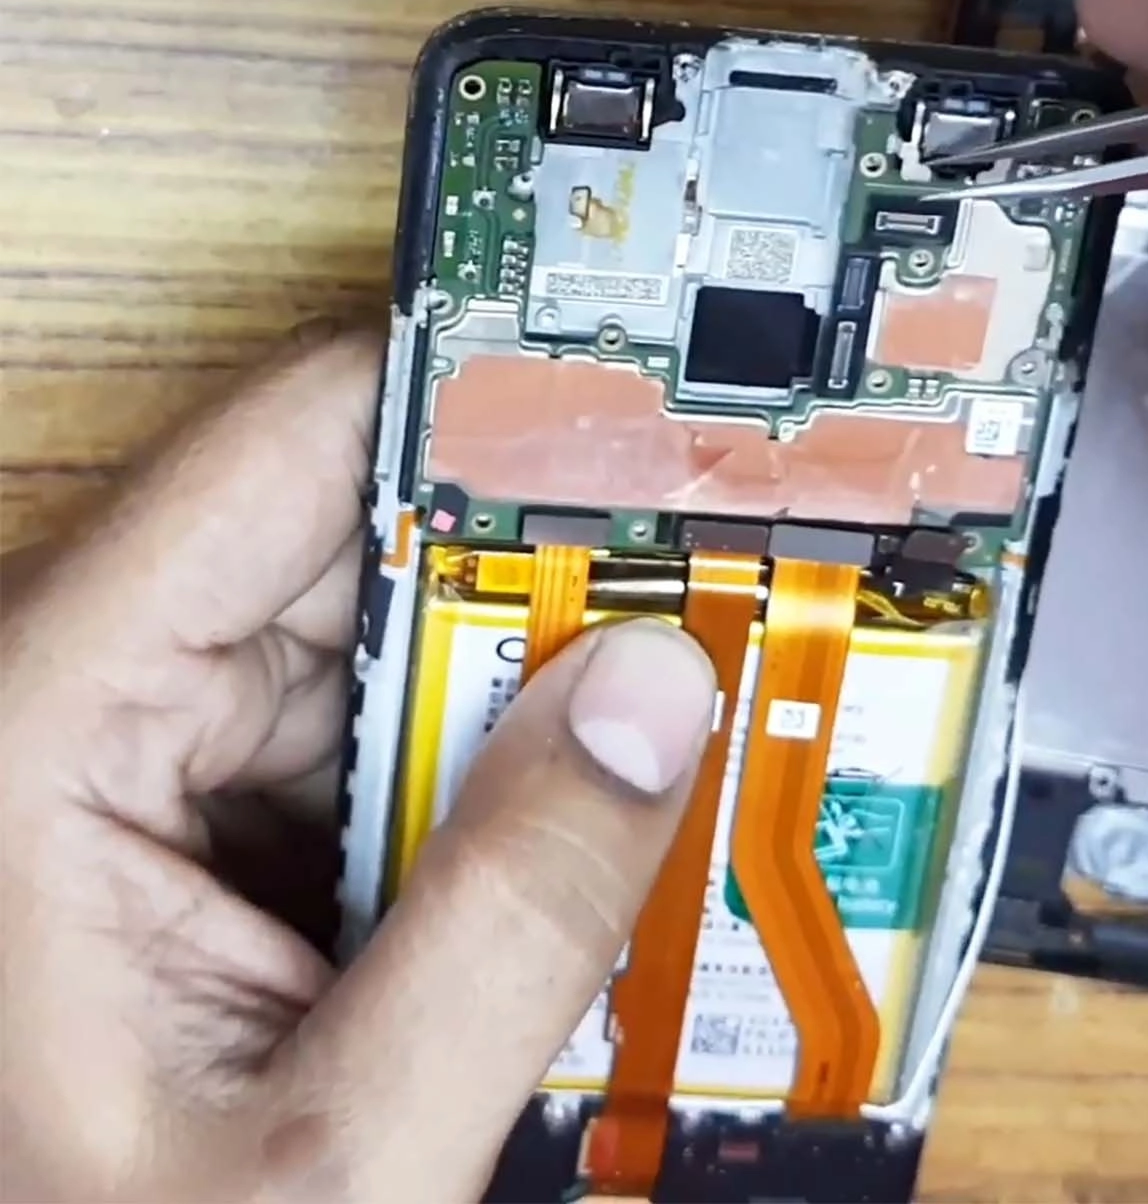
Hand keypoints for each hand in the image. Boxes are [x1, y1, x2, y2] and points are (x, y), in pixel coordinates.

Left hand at [0, 327, 715, 1201]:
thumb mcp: (334, 1155)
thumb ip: (509, 923)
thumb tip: (653, 703)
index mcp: (42, 732)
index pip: (291, 450)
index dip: (479, 403)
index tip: (638, 402)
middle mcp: (88, 704)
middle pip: (362, 535)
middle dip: (540, 574)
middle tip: (699, 598)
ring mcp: (151, 750)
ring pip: (389, 634)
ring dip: (522, 688)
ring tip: (644, 745)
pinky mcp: (207, 806)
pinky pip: (378, 721)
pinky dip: (481, 760)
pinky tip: (549, 830)